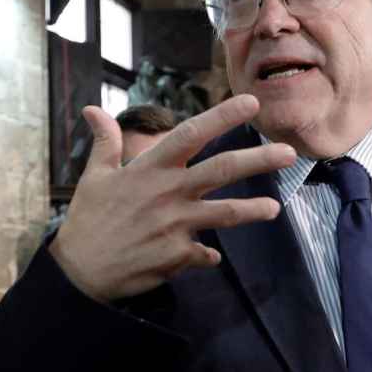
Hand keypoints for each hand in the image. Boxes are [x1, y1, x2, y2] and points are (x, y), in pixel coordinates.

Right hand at [49, 94, 295, 301]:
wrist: (81, 268)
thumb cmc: (87, 217)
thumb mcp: (94, 175)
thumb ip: (105, 141)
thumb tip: (93, 109)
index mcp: (149, 168)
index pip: (192, 134)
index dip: (222, 116)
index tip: (250, 103)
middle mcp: (168, 192)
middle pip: (223, 170)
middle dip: (259, 160)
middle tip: (290, 153)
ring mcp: (176, 225)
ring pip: (226, 213)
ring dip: (253, 210)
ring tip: (275, 207)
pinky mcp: (178, 255)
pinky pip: (203, 253)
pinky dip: (208, 254)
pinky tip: (211, 255)